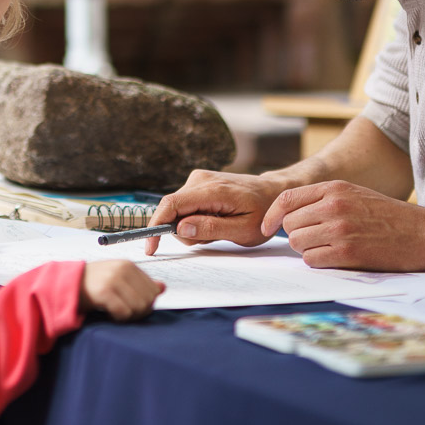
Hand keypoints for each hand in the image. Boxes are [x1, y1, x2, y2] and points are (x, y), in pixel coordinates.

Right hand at [79, 261, 163, 320]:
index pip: (153, 290)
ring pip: (138, 307)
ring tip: (117, 313)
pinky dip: (118, 318)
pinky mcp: (104, 291)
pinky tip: (110, 314)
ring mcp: (113, 279)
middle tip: (125, 313)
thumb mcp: (118, 278)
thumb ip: (140, 282)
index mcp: (129, 265)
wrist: (67, 284)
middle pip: (148, 300)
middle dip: (139, 311)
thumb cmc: (94, 283)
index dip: (146, 303)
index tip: (133, 307)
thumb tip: (162, 287)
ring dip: (129, 316)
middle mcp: (123, 269)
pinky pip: (123, 312)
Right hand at [143, 169, 285, 253]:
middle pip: (172, 209)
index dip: (156, 226)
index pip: (171, 205)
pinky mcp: (199, 182)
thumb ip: (211, 228)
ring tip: (218, 227)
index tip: (151, 246)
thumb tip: (181, 229)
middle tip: (211, 238)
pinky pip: (185, 205)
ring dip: (191, 226)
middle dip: (183, 231)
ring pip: (178, 209)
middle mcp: (201, 179)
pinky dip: (194, 218)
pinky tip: (215, 219)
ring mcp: (199, 178)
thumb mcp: (242, 230)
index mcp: (212, 191)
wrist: (273, 192)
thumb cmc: (262, 213)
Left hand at [261, 180, 424, 270]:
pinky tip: (336, 258)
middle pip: (290, 224)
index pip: (286, 199)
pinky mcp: (347, 253)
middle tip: (316, 240)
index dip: (271, 216)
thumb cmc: (389, 217)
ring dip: (308, 250)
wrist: (424, 234)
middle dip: (296, 235)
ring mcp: (340, 229)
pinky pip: (312, 260)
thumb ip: (324, 199)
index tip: (266, 228)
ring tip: (330, 249)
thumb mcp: (355, 194)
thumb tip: (288, 214)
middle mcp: (333, 206)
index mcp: (335, 188)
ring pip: (298, 243)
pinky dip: (319, 262)